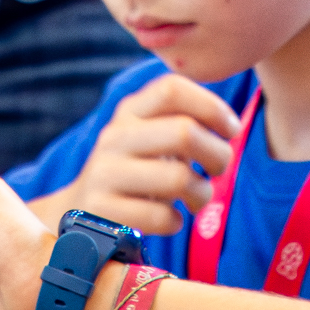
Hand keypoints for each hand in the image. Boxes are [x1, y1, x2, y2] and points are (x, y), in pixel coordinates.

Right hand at [53, 72, 240, 233]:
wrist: (79, 213)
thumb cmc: (136, 172)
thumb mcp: (151, 138)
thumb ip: (183, 123)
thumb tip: (230, 127)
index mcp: (130, 111)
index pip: (172, 89)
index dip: (212, 106)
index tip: (231, 130)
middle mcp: (114, 137)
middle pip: (183, 132)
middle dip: (218, 154)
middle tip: (219, 169)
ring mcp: (105, 174)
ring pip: (178, 179)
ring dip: (202, 193)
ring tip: (197, 198)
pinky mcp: (104, 212)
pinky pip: (162, 217)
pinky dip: (177, 221)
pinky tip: (171, 219)